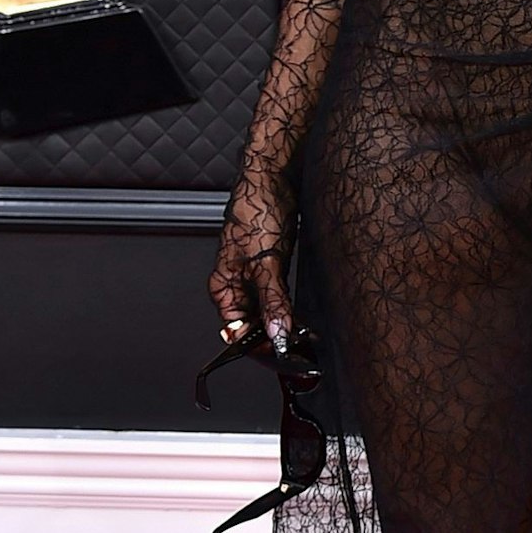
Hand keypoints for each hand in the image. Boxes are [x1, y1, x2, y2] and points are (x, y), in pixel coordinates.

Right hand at [207, 193, 295, 351]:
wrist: (274, 177)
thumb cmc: (257, 209)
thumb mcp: (266, 263)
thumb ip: (272, 301)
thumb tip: (277, 333)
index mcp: (224, 286)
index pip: (237, 330)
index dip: (259, 346)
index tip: (282, 355)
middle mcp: (237, 284)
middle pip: (254, 323)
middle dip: (275, 337)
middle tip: (300, 350)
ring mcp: (256, 275)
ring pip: (269, 310)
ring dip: (286, 323)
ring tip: (307, 336)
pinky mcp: (274, 266)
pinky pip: (281, 295)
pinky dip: (291, 307)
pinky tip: (306, 316)